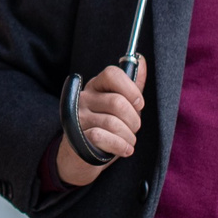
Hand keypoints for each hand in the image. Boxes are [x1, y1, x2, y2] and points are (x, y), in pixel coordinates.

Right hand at [55, 59, 143, 186]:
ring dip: (128, 137)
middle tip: (133, 129)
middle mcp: (84, 98)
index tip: (138, 104)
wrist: (82, 158)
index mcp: (96, 86)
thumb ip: (131, 86)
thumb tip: (141, 58)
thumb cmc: (106, 129)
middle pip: (118, 102)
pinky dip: (120, 146)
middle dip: (134, 120)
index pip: (112, 74)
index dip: (131, 89)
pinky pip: (104, 137)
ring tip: (128, 141)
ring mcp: (78, 117)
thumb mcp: (120, 107)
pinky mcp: (76, 136)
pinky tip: (124, 150)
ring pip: (113, 123)